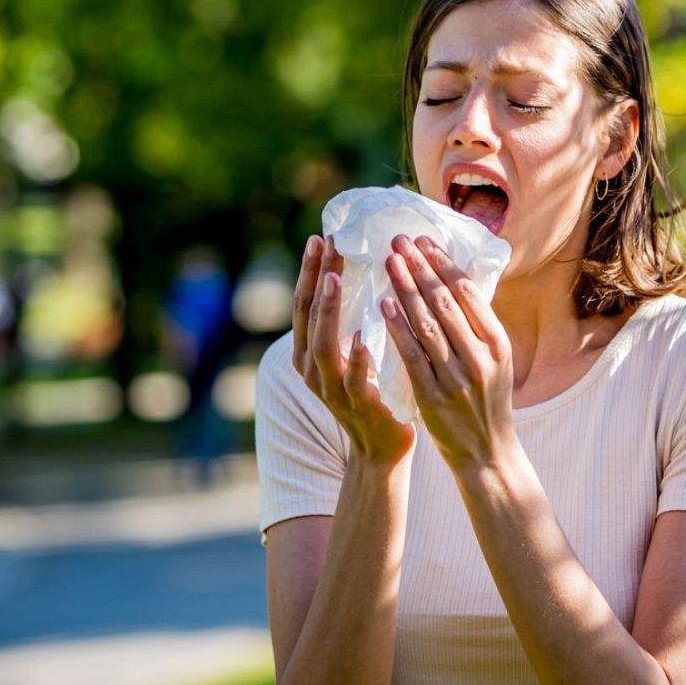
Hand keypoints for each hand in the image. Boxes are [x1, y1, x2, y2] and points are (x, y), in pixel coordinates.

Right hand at [292, 234, 416, 467]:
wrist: (381, 447)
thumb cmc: (371, 391)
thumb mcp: (352, 353)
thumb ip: (349, 322)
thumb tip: (361, 272)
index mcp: (308, 352)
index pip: (304, 303)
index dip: (310, 270)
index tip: (320, 237)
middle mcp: (312, 368)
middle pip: (309, 315)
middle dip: (317, 277)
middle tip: (328, 243)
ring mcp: (331, 388)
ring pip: (324, 344)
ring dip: (329, 309)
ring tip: (336, 277)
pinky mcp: (357, 405)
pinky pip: (353, 379)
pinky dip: (357, 357)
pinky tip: (363, 336)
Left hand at [382, 234, 518, 471]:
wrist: (487, 453)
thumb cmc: (486, 400)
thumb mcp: (495, 360)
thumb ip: (477, 326)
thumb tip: (453, 279)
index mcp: (498, 343)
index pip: (469, 292)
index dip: (444, 263)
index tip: (423, 240)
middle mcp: (481, 357)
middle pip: (446, 302)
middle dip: (420, 267)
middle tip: (399, 241)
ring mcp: (457, 378)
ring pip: (427, 324)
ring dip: (405, 289)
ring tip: (389, 262)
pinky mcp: (433, 397)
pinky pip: (412, 355)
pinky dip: (397, 328)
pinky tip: (384, 305)